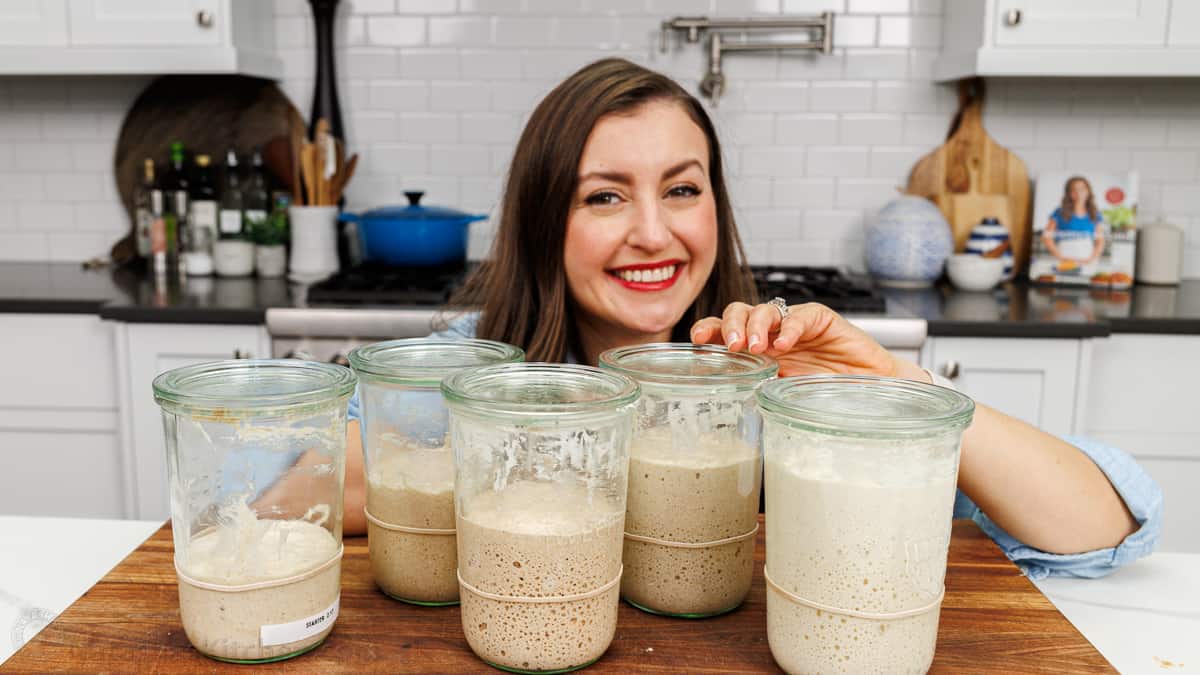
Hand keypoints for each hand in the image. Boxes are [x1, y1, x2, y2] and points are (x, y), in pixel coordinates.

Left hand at [690, 301, 928, 381]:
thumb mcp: (785, 394)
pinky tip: (786, 344)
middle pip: (738, 313)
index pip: (723, 331)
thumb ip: (760, 390)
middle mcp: (771, 333)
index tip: (696, 340)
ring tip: (754, 347)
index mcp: (756, 350)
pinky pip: (799, 316)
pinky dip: (790, 328)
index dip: (707, 330)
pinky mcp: (819, 319)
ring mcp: (793, 324)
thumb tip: (725, 403)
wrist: (869, 388)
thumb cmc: (826, 392)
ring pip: (764, 310)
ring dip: (754, 325)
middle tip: (732, 346)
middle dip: (728, 325)